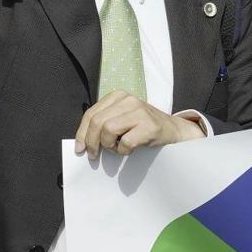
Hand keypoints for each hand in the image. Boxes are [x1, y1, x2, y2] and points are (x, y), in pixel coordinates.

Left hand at [73, 93, 203, 158]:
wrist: (171, 130)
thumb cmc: (142, 126)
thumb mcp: (121, 118)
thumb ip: (103, 123)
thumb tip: (82, 142)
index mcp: (117, 96)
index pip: (91, 114)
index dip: (82, 133)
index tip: (80, 148)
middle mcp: (128, 100)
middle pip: (97, 122)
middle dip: (92, 142)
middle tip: (94, 155)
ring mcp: (139, 111)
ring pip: (108, 130)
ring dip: (109, 145)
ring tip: (116, 148)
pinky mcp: (149, 126)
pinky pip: (126, 142)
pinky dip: (123, 151)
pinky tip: (129, 150)